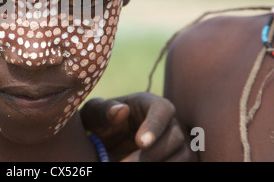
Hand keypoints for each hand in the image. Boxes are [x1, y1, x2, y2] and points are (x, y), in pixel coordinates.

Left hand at [80, 92, 196, 161]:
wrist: (102, 141)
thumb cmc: (98, 121)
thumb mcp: (94, 113)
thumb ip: (104, 110)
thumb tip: (121, 111)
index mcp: (148, 103)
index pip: (163, 109)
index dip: (156, 126)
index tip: (141, 143)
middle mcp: (167, 121)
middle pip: (175, 136)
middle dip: (153, 154)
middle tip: (127, 164)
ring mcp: (174, 141)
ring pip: (183, 155)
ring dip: (160, 165)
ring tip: (130, 169)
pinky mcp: (174, 158)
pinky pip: (181, 166)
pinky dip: (165, 168)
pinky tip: (143, 174)